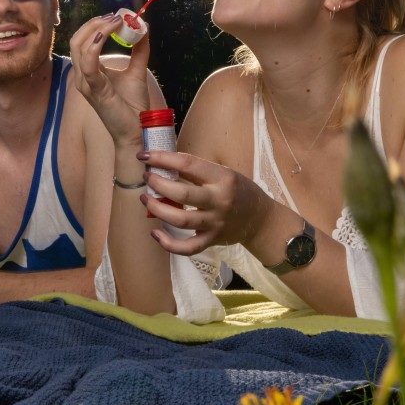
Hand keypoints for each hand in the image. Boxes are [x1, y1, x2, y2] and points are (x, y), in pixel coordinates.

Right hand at [68, 13, 152, 143]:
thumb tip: (143, 27)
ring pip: (79, 47)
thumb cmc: (133, 106)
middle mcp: (83, 76)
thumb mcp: (137, 71)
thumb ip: (139, 50)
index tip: (115, 16)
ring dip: (96, 29)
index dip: (95, 25)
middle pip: (76, 40)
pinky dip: (95, 46)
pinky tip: (106, 35)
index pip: (82, 41)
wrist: (137, 131)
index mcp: (90, 72)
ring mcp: (86, 84)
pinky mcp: (95, 90)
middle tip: (114, 17)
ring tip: (115, 22)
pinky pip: (88, 64)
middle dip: (93, 23)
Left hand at [133, 149, 272, 255]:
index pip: (188, 164)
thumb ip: (198, 171)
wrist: (260, 219)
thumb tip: (164, 164)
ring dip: (158, 209)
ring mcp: (216, 223)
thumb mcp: (224, 173)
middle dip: (158, 184)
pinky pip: (188, 248)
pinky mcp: (213, 240)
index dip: (162, 158)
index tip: (145, 156)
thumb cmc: (239, 191)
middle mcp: (219, 201)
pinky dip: (169, 244)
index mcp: (222, 178)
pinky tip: (156, 234)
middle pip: (182, 194)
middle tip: (147, 178)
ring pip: (181, 220)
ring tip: (146, 199)